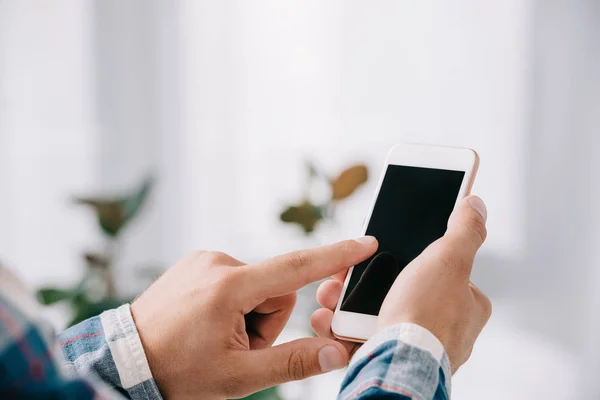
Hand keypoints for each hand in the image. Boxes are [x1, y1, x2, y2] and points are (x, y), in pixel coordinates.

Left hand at [130, 237, 377, 398]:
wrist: (127, 359)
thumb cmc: (178, 371)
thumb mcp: (237, 376)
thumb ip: (292, 362)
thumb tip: (336, 352)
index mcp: (230, 287)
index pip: (296, 267)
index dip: (336, 256)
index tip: (365, 243)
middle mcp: (217, 262)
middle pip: (277, 288)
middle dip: (269, 319)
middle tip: (239, 346)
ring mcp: (204, 259)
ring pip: (257, 284)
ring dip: (250, 313)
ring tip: (218, 336)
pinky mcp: (196, 261)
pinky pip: (235, 278)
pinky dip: (234, 301)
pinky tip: (208, 322)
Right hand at [311, 196, 490, 372]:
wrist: (395, 365)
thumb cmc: (427, 316)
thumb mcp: (450, 259)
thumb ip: (465, 229)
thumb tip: (475, 203)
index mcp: (468, 305)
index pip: (439, 268)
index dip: (410, 254)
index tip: (383, 249)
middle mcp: (448, 328)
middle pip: (403, 288)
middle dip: (371, 279)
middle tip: (348, 272)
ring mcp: (419, 344)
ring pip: (379, 311)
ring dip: (350, 302)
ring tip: (333, 294)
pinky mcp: (391, 357)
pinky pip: (364, 335)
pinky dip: (344, 327)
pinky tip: (333, 319)